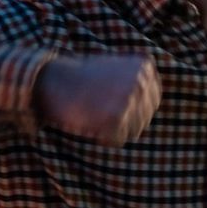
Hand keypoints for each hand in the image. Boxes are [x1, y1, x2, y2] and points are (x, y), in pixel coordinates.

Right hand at [33, 53, 160, 144]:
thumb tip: (154, 105)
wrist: (52, 80)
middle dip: (124, 119)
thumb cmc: (82, 77)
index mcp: (143, 67)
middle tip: (98, 108)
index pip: (152, 101)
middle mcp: (141, 81)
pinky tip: (91, 123)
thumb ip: (138, 81)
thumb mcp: (116, 67)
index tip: (112, 102)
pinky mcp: (116, 117)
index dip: (133, 108)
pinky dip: (104, 138)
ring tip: (94, 113)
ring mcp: (130, 99)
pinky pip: (118, 140)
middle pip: (144, 117)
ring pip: (134, 131)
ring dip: (114, 129)